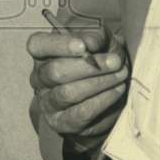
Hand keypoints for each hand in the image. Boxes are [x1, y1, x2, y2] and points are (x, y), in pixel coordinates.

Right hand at [27, 22, 128, 150]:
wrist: (110, 94)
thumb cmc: (102, 60)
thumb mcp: (103, 41)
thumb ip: (96, 36)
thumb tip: (91, 43)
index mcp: (44, 52)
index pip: (38, 44)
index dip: (60, 45)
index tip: (84, 46)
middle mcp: (40, 78)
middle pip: (55, 72)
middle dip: (89, 66)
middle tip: (116, 61)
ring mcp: (48, 102)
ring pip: (68, 93)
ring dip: (99, 82)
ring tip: (121, 75)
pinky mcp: (61, 122)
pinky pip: (81, 112)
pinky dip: (103, 99)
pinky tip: (118, 89)